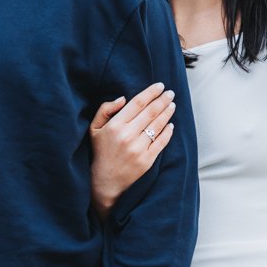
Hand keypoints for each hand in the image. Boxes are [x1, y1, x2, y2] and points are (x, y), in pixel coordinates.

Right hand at [89, 81, 175, 217]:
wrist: (104, 181)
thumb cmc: (100, 151)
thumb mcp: (94, 128)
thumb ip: (105, 110)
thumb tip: (123, 98)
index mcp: (115, 126)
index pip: (137, 103)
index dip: (150, 92)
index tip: (159, 86)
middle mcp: (128, 136)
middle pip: (151, 112)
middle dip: (163, 100)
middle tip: (170, 92)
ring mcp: (138, 149)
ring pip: (158, 125)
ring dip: (167, 112)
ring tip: (172, 104)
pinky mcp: (147, 160)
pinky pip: (161, 142)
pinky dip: (168, 131)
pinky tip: (171, 124)